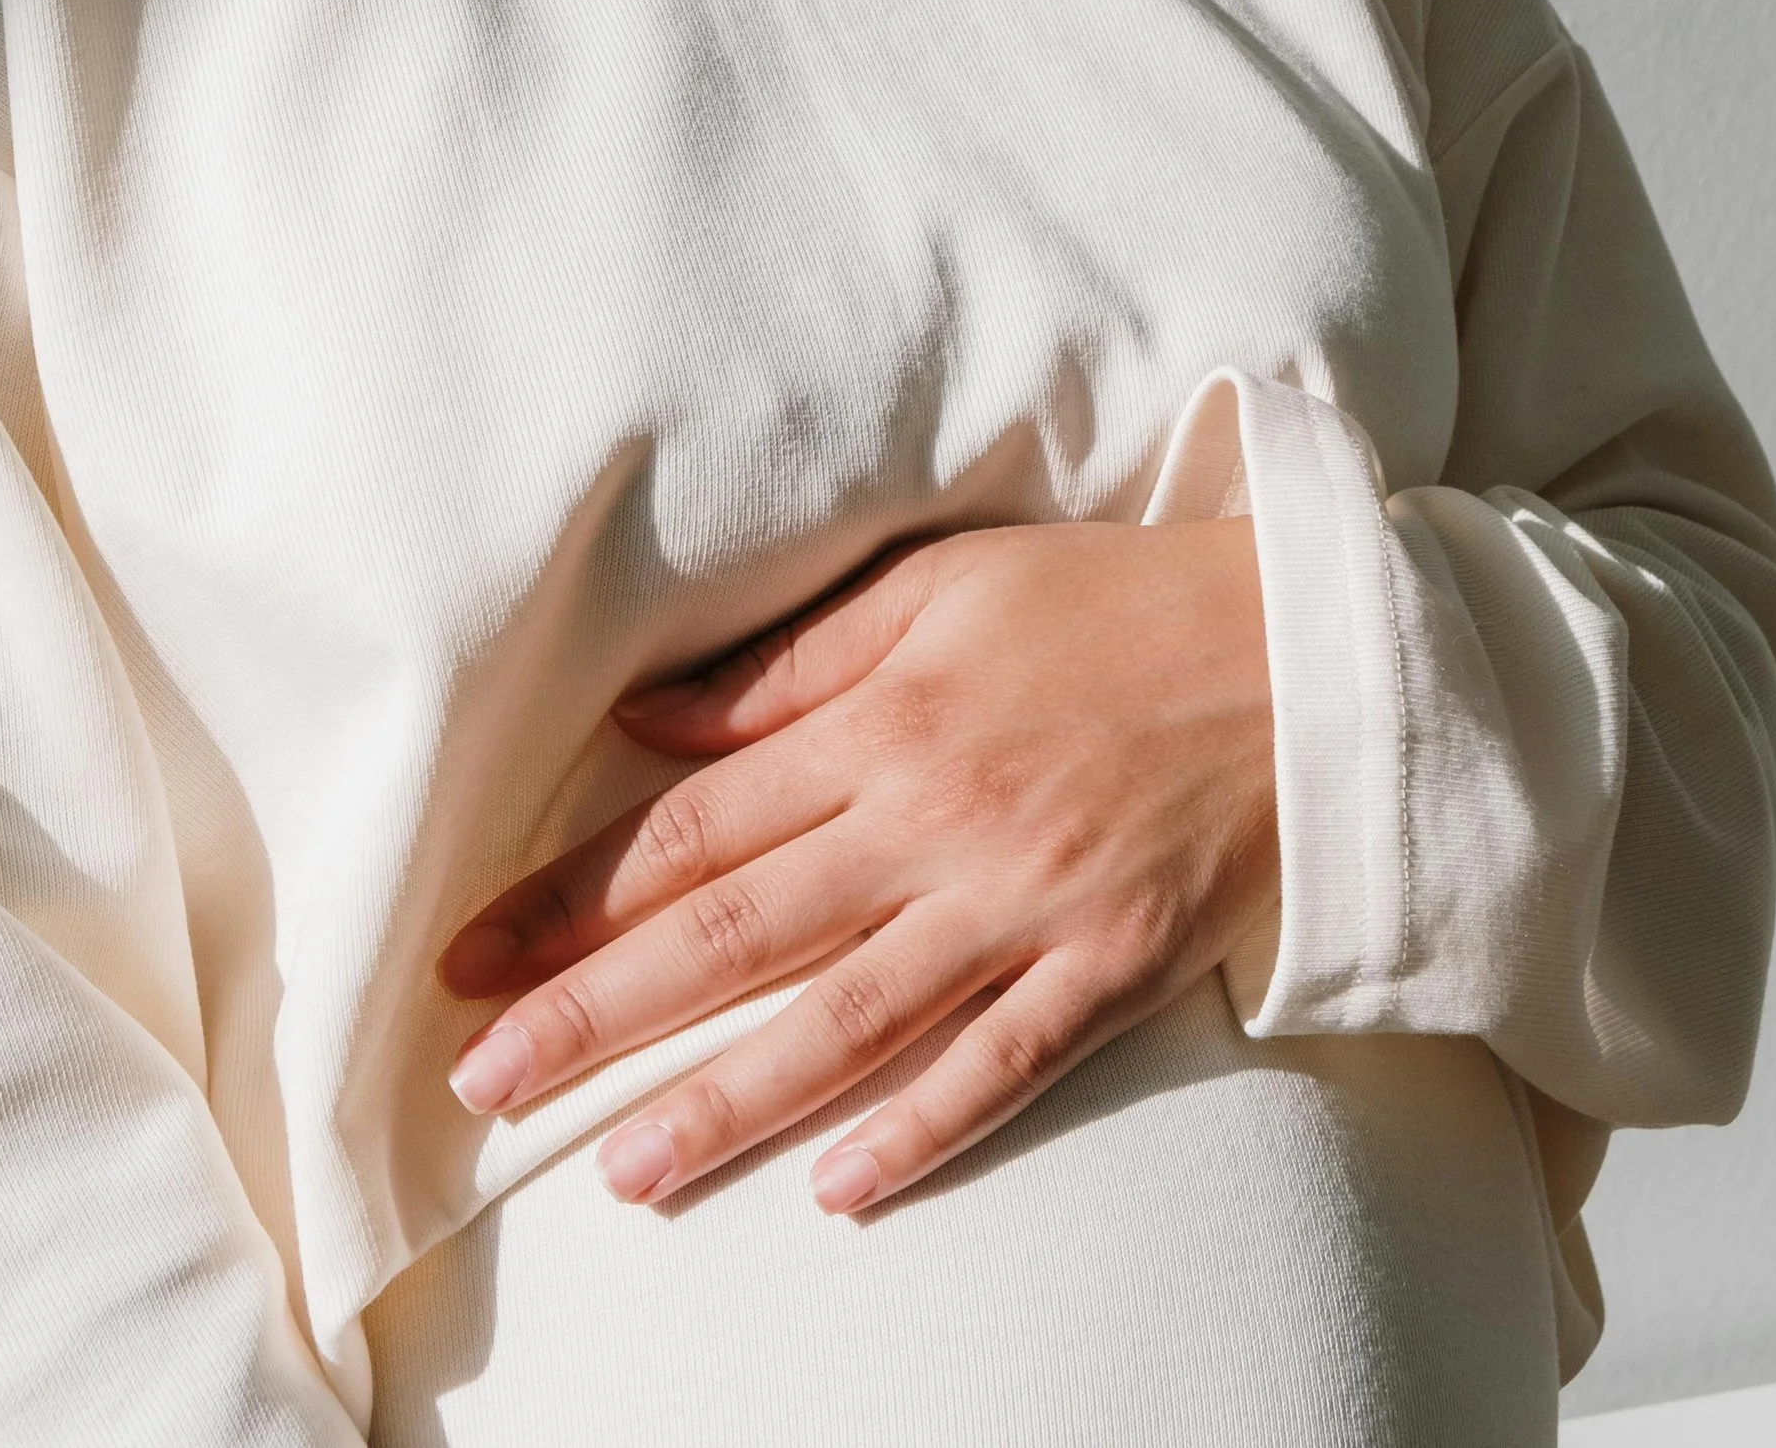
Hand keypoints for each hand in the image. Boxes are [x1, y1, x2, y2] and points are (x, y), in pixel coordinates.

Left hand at [435, 515, 1278, 1215]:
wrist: (1303, 651)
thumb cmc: (1107, 603)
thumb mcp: (939, 586)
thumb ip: (791, 664)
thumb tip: (651, 721)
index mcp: (881, 717)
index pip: (690, 827)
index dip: (570, 897)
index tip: (472, 955)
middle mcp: (933, 819)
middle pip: (737, 934)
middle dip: (597, 1013)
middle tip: (483, 1082)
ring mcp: (1022, 903)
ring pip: (847, 1021)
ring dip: (726, 1101)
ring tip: (621, 1171)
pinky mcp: (1108, 967)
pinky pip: (1002, 1065)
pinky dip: (920, 1130)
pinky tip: (840, 1189)